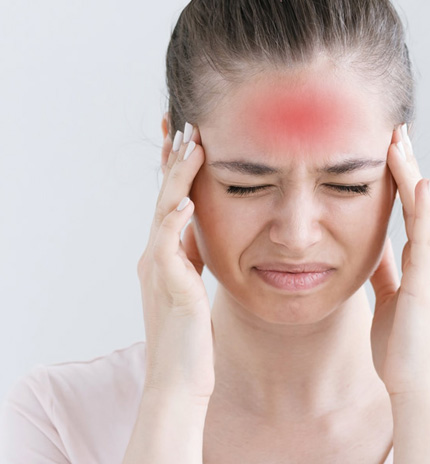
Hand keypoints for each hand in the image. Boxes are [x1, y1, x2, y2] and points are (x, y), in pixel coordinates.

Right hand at [137, 122, 214, 399]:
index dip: (177, 169)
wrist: (180, 379)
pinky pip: (167, 245)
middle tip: (185, 123)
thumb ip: (192, 257)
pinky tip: (186, 199)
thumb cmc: (192, 337)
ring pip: (165, 210)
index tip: (186, 137)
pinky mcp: (168, 285)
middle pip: (165, 196)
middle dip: (174, 159)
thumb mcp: (193, 286)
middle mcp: (156, 256)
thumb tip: (201, 231)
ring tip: (190, 145)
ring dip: (177, 177)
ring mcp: (158, 269)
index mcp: (165, 255)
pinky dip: (175, 219)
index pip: (171, 200)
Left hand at [369, 125, 429, 398]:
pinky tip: (418, 181)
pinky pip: (425, 234)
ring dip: (410, 173)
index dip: (398, 180)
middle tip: (394, 130)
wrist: (414, 383)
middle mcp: (428, 257)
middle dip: (405, 165)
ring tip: (400, 141)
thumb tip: (372, 246)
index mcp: (417, 262)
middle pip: (417, 200)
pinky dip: (423, 206)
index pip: (407, 209)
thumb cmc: (401, 347)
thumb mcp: (387, 298)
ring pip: (421, 208)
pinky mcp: (426, 278)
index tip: (386, 150)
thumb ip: (384, 271)